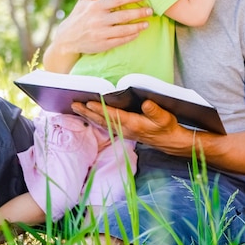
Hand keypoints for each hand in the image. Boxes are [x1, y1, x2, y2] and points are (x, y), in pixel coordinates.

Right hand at [43, 0, 153, 71]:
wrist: (67, 39)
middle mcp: (99, 20)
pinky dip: (130, 37)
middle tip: (150, 10)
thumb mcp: (84, 1)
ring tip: (147, 23)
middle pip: (123, 15)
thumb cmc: (78, 17)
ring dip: (137, 26)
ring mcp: (102, 33)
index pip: (116, 0)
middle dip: (138, 13)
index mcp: (95, 7)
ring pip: (124, 30)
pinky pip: (120, 40)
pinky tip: (137, 33)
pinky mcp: (103, 44)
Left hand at [71, 99, 193, 154]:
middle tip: (74, 104)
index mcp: (133, 124)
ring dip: (89, 116)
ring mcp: (123, 131)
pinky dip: (96, 120)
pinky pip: (106, 125)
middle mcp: (125, 129)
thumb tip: (146, 103)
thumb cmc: (167, 128)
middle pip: (103, 120)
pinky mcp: (124, 132)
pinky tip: (90, 116)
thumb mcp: (165, 118)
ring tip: (76, 108)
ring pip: (102, 123)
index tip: (88, 103)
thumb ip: (154, 111)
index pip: (113, 115)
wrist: (170, 141)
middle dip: (87, 112)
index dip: (100, 109)